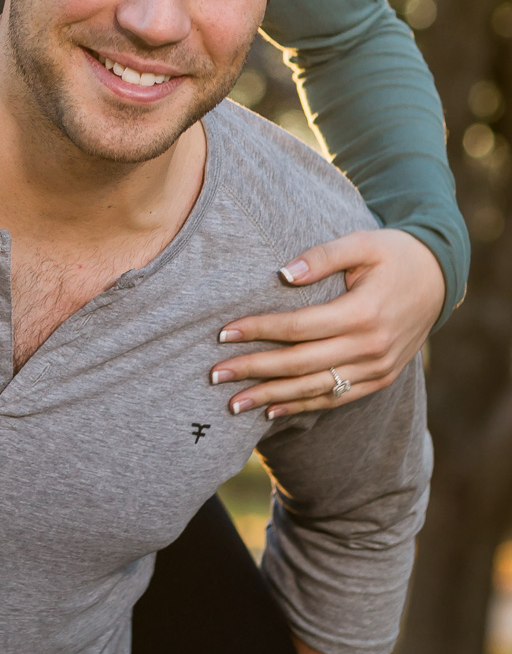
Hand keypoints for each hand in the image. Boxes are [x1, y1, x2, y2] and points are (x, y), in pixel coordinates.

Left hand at [211, 227, 444, 419]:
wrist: (439, 278)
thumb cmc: (394, 254)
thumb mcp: (362, 242)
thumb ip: (322, 256)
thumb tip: (282, 274)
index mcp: (363, 312)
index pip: (298, 327)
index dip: (259, 331)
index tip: (223, 333)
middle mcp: (371, 347)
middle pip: (300, 364)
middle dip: (254, 370)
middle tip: (215, 375)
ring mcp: (378, 368)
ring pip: (316, 389)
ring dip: (272, 398)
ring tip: (233, 403)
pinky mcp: (381, 379)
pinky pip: (337, 398)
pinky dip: (303, 407)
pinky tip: (271, 411)